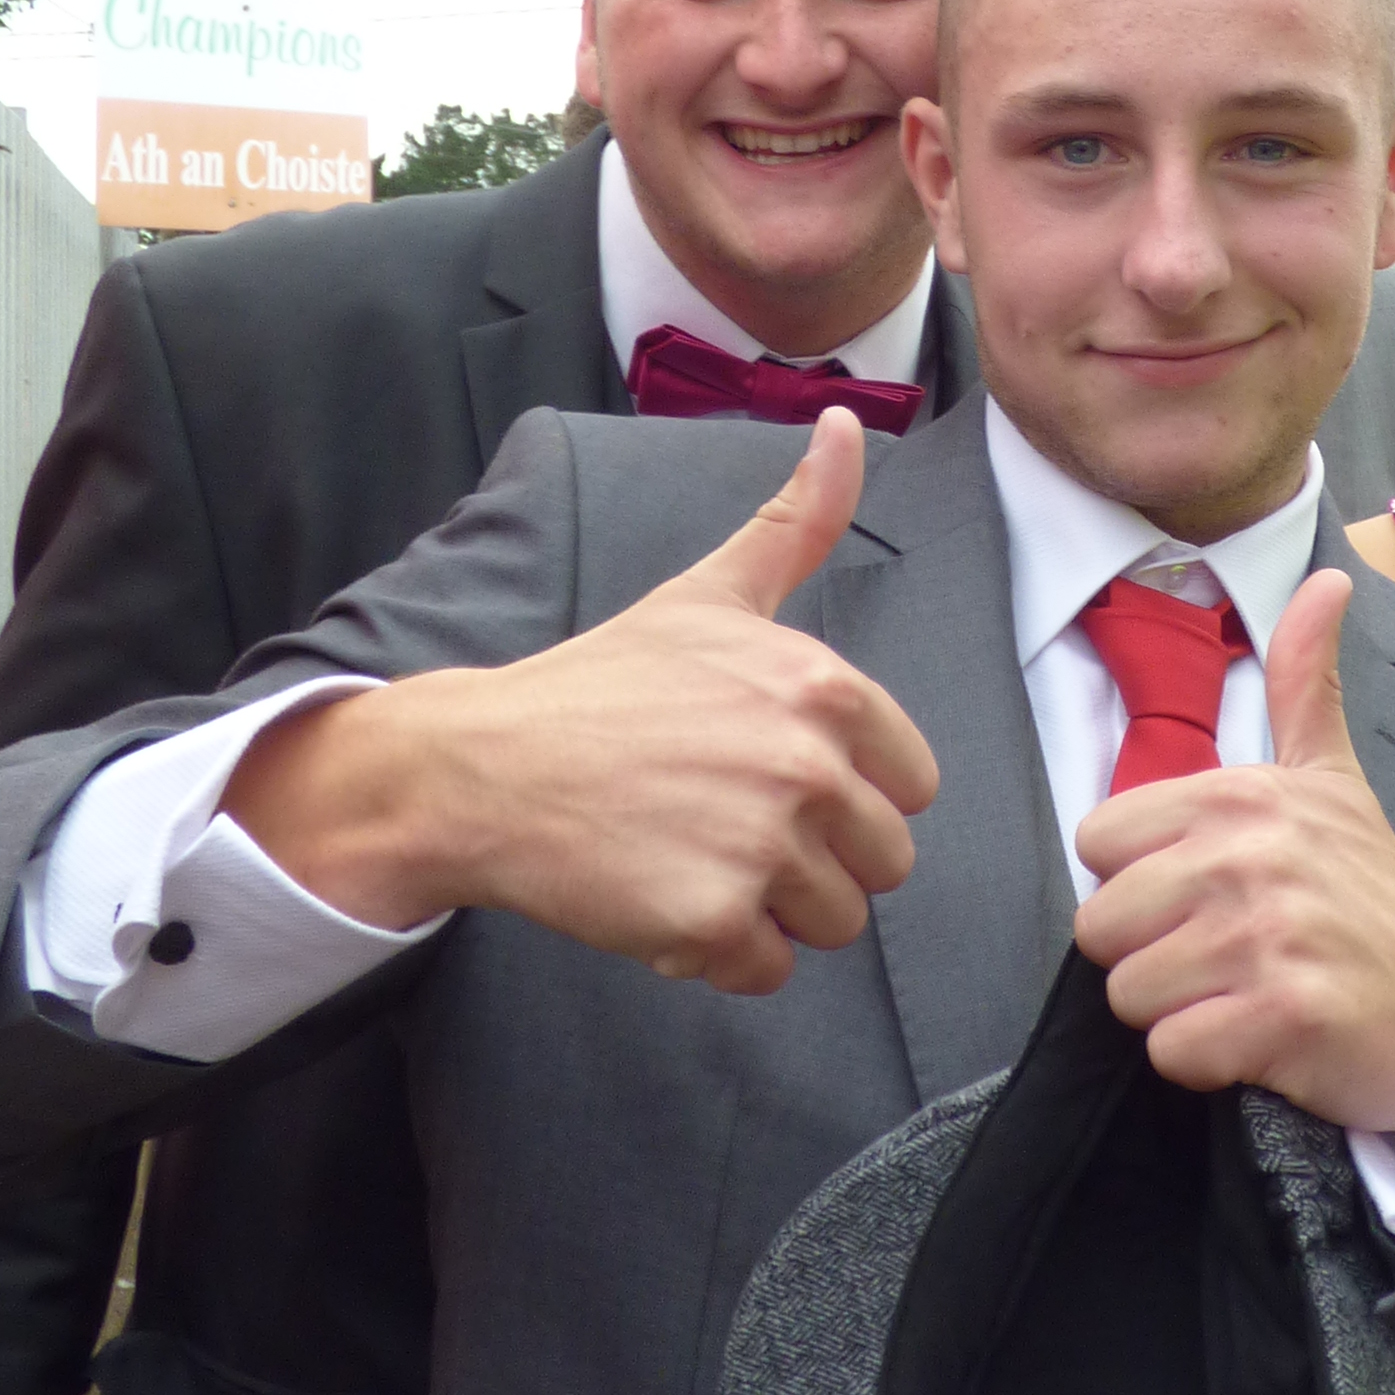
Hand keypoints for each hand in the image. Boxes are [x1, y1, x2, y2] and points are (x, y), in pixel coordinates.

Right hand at [224, 408, 938, 993]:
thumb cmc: (602, 685)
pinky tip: (660, 900)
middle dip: (812, 859)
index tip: (764, 774)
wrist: (485, 767)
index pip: (908, 786)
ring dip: (770, 911)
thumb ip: (796, 523)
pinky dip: (717, 957)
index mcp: (822, 688)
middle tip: (720, 823)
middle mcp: (805, 764)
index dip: (842, 792)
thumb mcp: (708, 595)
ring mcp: (761, 847)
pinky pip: (766, 970)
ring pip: (834, 923)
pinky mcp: (712, 921)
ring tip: (692, 857)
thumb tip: (845, 424)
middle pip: (881, 863)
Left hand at [1074, 571, 1394, 1154]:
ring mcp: (1267, 937)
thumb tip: (1328, 577)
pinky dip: (1208, 1062)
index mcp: (1242, 794)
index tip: (1208, 894)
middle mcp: (1250, 855)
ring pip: (1127, 993)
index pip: (1096, 842)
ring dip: (1178, 1011)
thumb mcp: (1337, 780)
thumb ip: (1307, 682)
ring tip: (1245, 993)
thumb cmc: (1374, 899)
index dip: (1140, 881)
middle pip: (1098, 925)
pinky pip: (1173, 1052)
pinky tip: (1261, 1040)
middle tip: (1228, 956)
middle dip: (1150, 955)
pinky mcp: (1282, 1018)